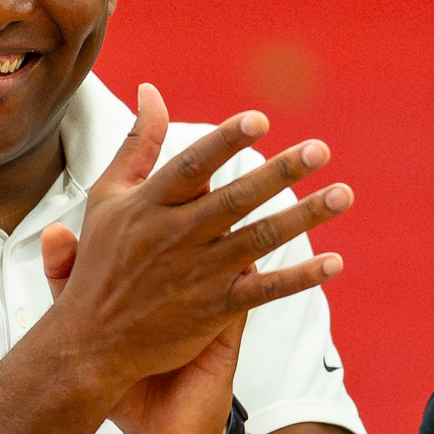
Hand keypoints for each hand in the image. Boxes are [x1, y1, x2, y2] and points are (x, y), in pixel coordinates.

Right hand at [41, 83, 349, 433]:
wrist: (90, 343)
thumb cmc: (101, 262)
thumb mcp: (108, 197)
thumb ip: (136, 143)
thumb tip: (151, 90)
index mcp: (148, 205)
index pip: (191, 165)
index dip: (225, 141)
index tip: (259, 119)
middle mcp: (174, 236)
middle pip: (234, 198)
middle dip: (279, 173)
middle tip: (320, 150)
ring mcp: (196, 273)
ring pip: (259, 239)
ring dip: (304, 217)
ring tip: (343, 195)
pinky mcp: (213, 309)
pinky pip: (265, 289)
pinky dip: (300, 278)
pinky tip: (334, 262)